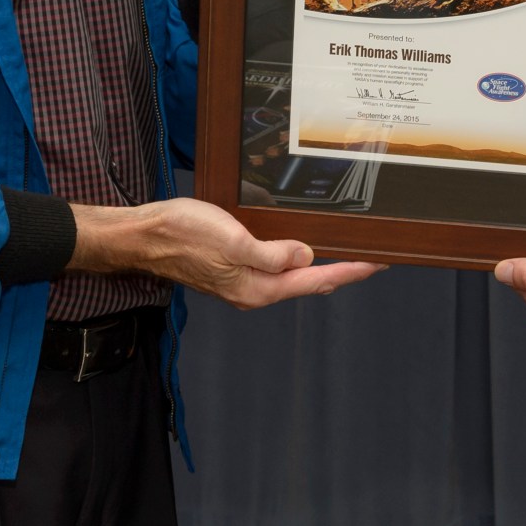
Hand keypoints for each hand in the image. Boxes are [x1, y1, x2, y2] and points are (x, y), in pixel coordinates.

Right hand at [71, 196, 383, 307]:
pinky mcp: (232, 269)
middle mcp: (255, 291)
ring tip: (348, 255)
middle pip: (309, 282)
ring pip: (292, 277)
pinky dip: (295, 260)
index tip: (380, 263)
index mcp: (260, 288)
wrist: (145, 235)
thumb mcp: (234, 241)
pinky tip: (300, 249)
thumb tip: (307, 256)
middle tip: (373, 257)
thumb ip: (273, 254)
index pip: (317, 280)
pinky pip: (274, 267)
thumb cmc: (185, 234)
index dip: (351, 271)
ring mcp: (243, 282)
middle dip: (342, 271)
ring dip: (320, 266)